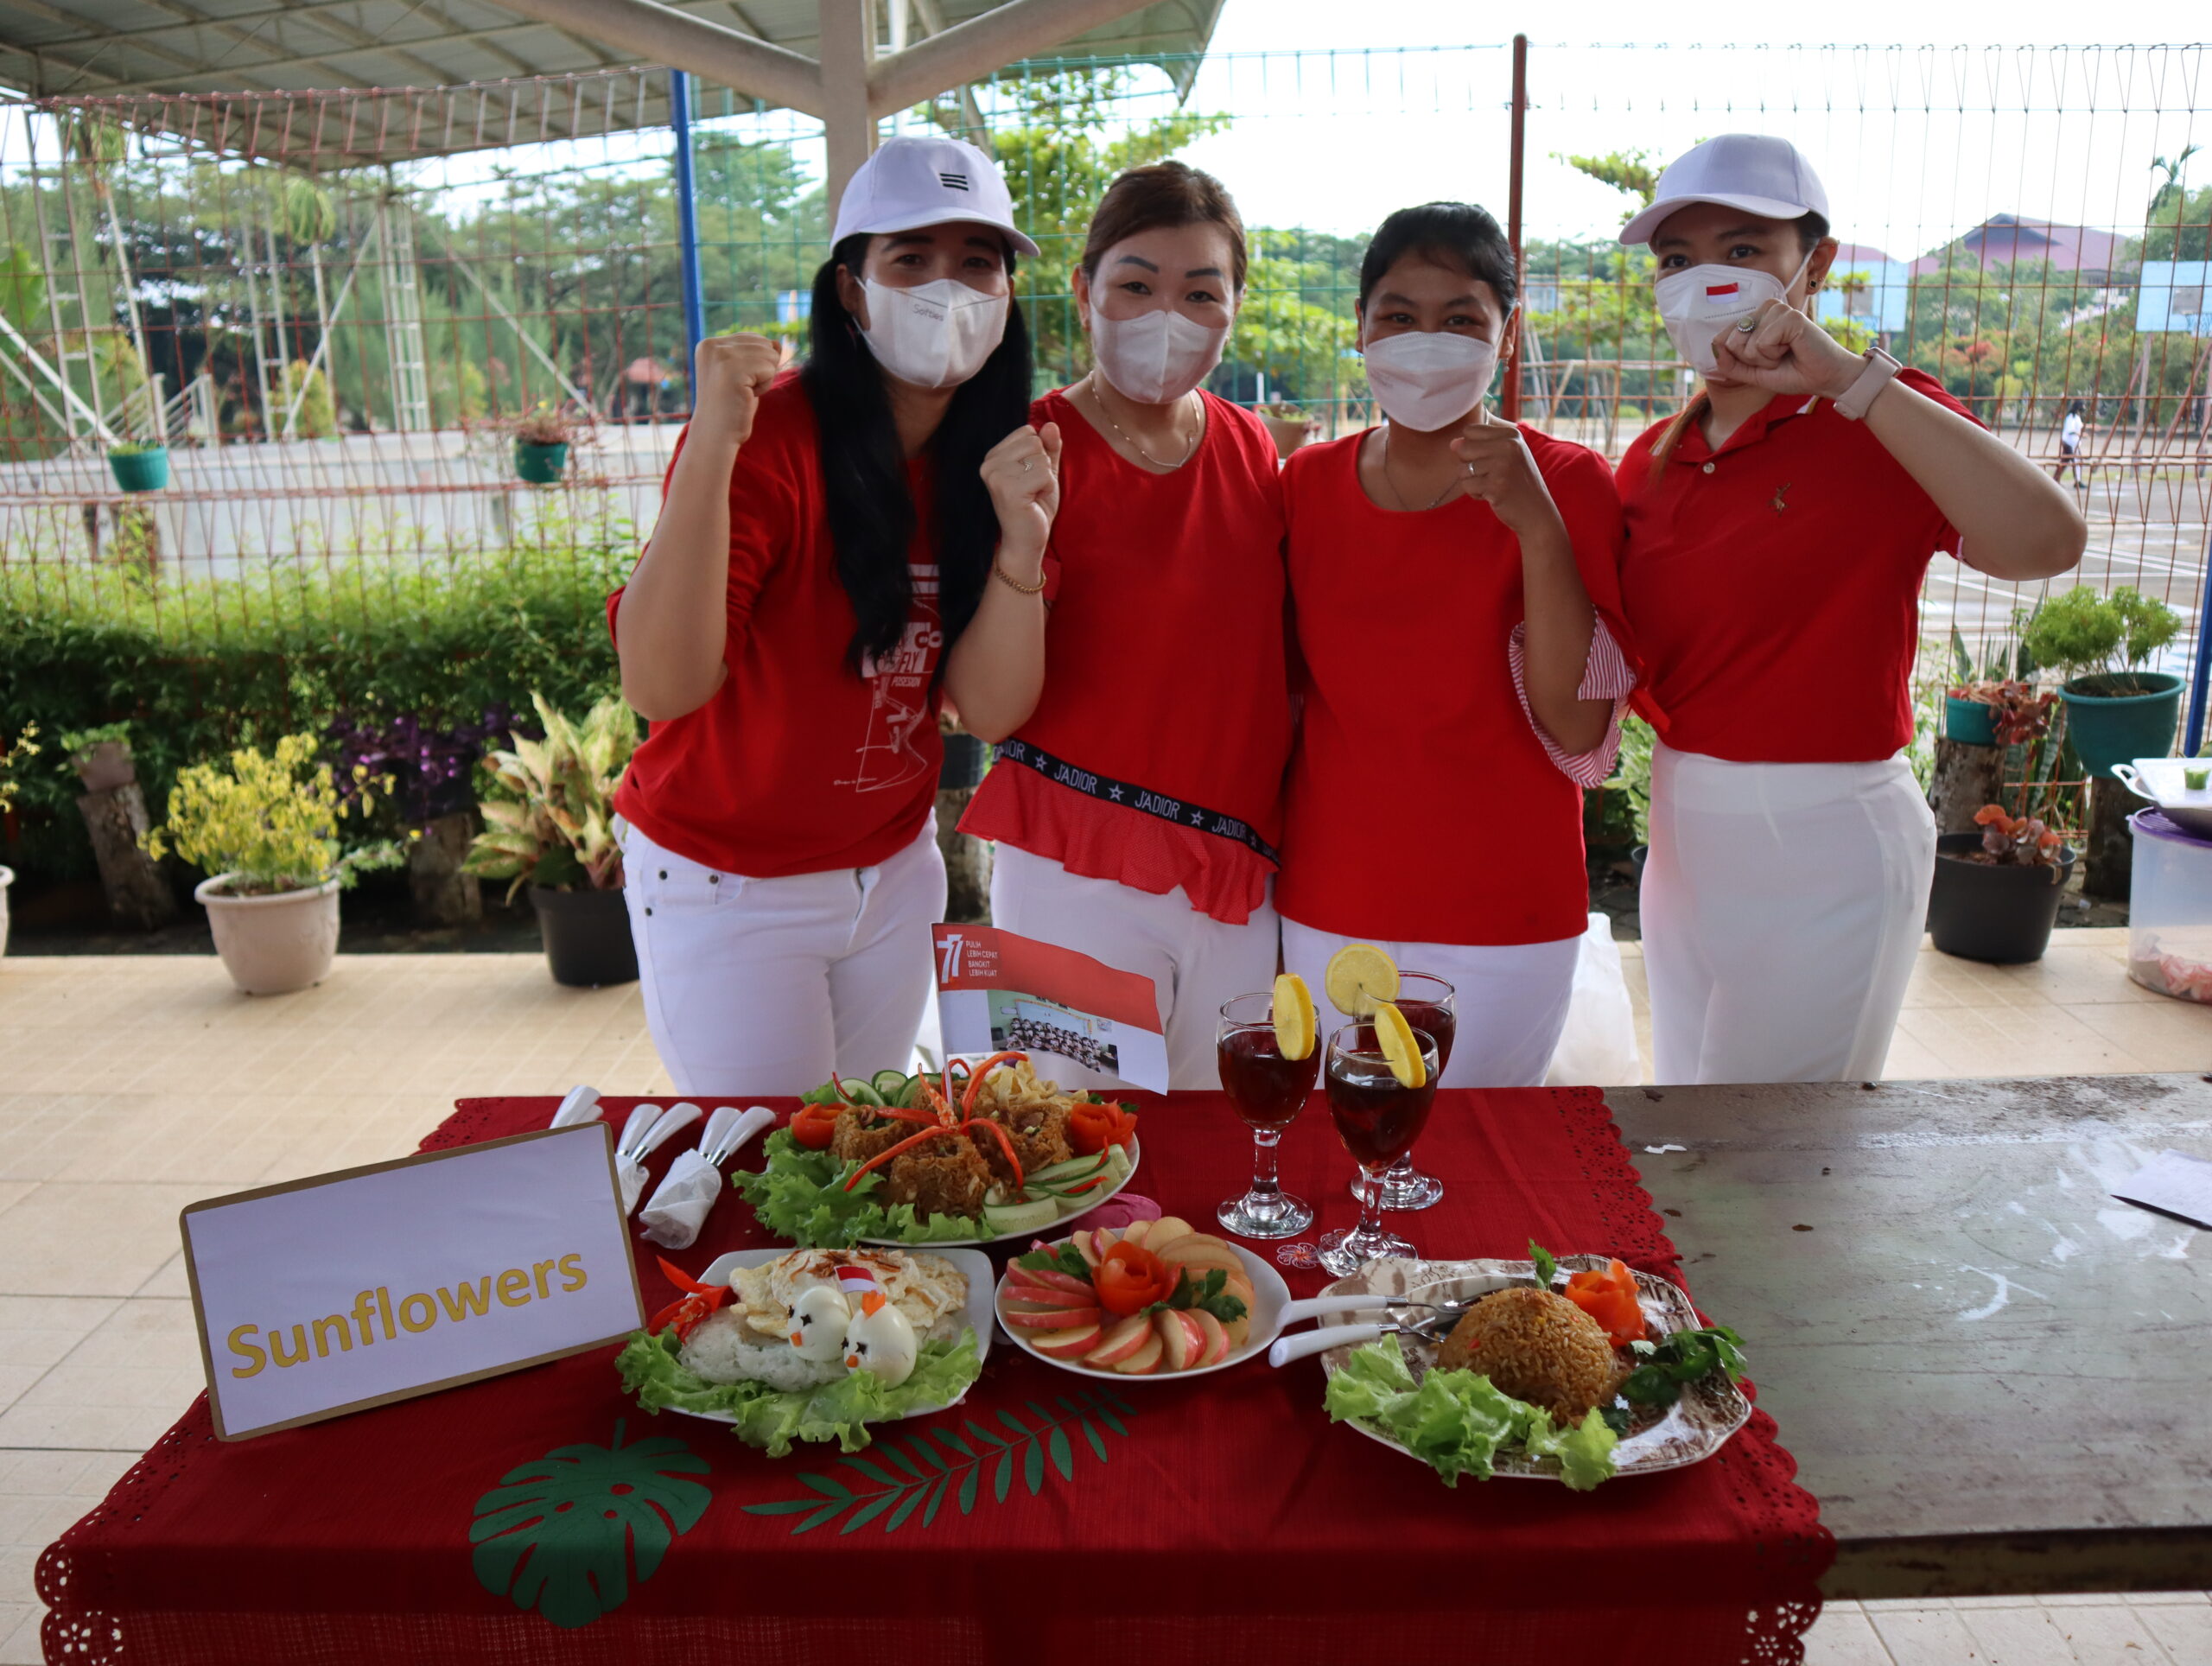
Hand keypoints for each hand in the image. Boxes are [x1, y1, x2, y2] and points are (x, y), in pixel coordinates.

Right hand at [688, 332, 782, 447]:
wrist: (715, 435)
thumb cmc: (731, 407)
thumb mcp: (743, 373)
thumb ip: (757, 354)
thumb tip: (778, 342)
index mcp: (709, 344)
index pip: (753, 338)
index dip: (755, 363)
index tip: (735, 382)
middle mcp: (712, 345)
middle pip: (764, 344)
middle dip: (761, 370)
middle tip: (740, 390)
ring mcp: (721, 356)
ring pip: (769, 355)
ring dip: (763, 379)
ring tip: (743, 393)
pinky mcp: (733, 370)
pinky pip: (769, 369)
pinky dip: (764, 386)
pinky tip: (747, 396)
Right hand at [981, 422, 1061, 565]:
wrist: (1026, 541)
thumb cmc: (1034, 507)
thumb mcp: (1045, 471)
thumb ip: (1048, 448)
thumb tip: (1050, 425)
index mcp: (994, 456)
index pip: (1028, 432)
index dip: (1038, 455)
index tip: (1030, 477)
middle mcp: (989, 463)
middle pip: (1034, 442)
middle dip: (1043, 466)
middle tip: (1033, 488)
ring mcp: (996, 476)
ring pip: (1040, 457)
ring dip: (1046, 478)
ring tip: (1033, 495)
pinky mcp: (1009, 490)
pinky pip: (1045, 474)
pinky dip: (1048, 488)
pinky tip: (1035, 501)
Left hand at [1450, 407, 1559, 535]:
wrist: (1536, 511)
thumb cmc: (1516, 482)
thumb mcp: (1505, 456)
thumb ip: (1478, 445)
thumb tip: (1453, 443)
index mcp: (1511, 434)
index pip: (1470, 430)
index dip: (1472, 447)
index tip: (1491, 459)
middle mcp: (1508, 445)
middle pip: (1463, 447)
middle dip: (1469, 464)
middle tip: (1490, 475)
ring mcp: (1503, 465)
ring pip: (1463, 468)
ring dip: (1473, 481)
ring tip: (1493, 485)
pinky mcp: (1496, 485)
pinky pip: (1467, 485)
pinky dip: (1475, 493)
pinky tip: (1492, 495)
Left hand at [1708, 300, 1863, 398]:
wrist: (1823, 378)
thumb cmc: (1792, 373)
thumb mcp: (1753, 372)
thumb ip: (1730, 363)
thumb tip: (1714, 346)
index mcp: (1756, 318)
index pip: (1723, 339)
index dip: (1740, 360)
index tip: (1765, 361)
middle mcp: (1766, 309)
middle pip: (1732, 342)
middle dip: (1753, 360)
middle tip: (1777, 358)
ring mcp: (1779, 310)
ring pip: (1747, 344)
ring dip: (1765, 359)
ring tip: (1786, 353)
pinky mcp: (1790, 316)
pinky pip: (1763, 343)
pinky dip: (1774, 355)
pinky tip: (1793, 348)